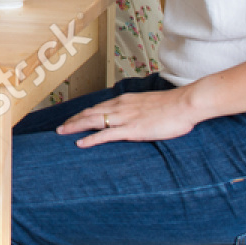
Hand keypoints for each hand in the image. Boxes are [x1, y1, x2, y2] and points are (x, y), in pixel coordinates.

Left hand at [56, 88, 204, 147]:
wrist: (185, 103)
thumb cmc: (173, 106)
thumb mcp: (150, 104)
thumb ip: (139, 109)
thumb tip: (135, 116)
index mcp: (125, 100)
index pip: (98, 106)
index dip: (83, 113)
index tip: (73, 118)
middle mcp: (121, 107)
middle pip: (90, 112)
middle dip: (73, 120)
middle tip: (60, 128)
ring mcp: (125, 118)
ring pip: (93, 121)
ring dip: (75, 126)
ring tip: (61, 133)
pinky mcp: (132, 129)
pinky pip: (106, 134)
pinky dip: (90, 139)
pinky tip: (80, 143)